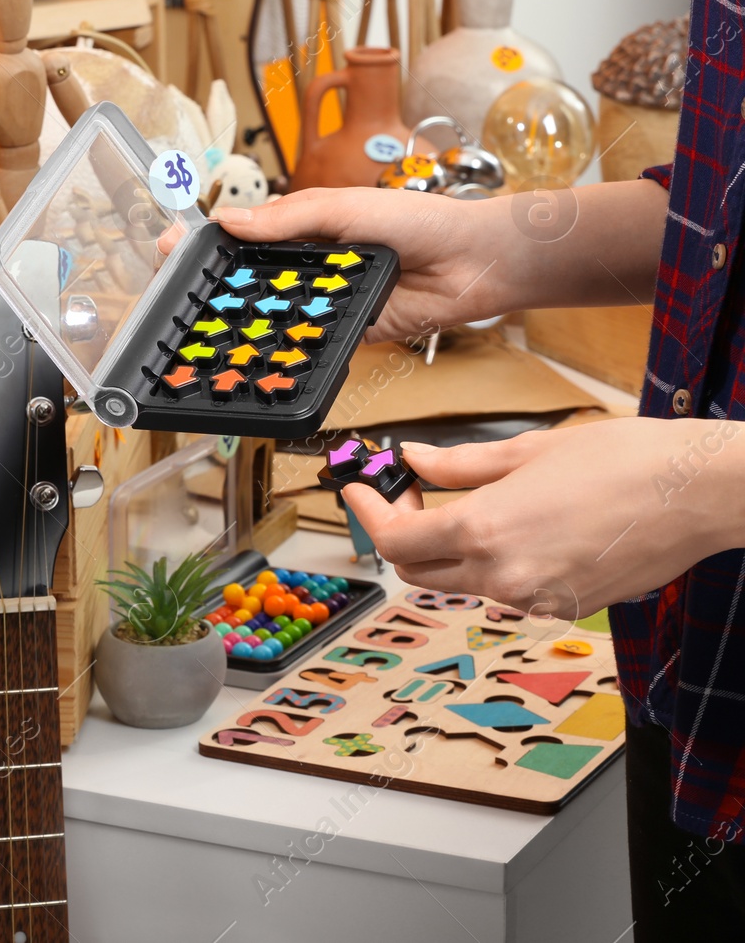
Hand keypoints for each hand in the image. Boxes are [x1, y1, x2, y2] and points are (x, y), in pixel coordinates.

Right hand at [157, 188, 512, 343]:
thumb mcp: (345, 207)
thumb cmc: (421, 220)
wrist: (475, 262)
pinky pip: (305, 346)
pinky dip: (281, 351)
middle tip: (173, 296)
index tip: (170, 247)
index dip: (204, 245)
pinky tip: (252, 354)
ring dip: (241, 323)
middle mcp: (308, 268)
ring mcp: (323, 303)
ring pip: (271, 317)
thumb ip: (289, 218)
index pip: (241, 236)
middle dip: (210, 290)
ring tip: (199, 330)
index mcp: (303, 229)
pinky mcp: (343, 337)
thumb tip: (228, 221)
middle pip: (247, 282)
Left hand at [344, 417, 744, 616]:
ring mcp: (535, 599)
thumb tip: (414, 461)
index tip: (358, 490)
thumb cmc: (625, 461)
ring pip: (462, 582)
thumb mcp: (527, 450)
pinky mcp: (565, 607)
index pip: (395, 541)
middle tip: (412, 495)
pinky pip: (507, 590)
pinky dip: (494, 563)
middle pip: (416, 571)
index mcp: (486, 532)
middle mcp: (504, 576)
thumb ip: (460, 465)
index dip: (368, 515)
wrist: (699, 493)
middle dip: (401, 535)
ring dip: (449, 550)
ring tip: (469, 504)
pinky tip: (519, 528)